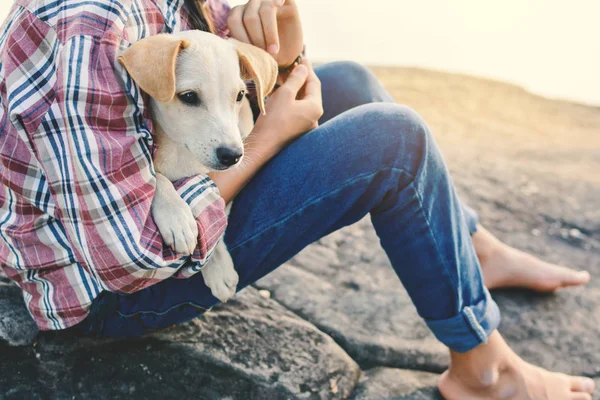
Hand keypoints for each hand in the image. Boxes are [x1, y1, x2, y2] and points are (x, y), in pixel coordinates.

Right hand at [208, 58, 321, 203]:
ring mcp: (307, 127)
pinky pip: (297, 112)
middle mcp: (315, 118)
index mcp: (315, 108)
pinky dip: (291, 101)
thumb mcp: (285, 95)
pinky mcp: (297, 132)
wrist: (264, 146)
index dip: (307, 69)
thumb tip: (304, 67)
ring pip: (303, 102)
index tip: (302, 57)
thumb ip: (296, 79)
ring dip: (295, 90)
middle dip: (300, 79)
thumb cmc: (274, 120)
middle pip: (309, 93)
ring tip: (284, 78)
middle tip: (291, 66)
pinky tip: (282, 95)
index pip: (314, 83)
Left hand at [227, 0, 303, 66]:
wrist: (289, 51)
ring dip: (269, 33)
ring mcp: (268, 1)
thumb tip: (235, 53)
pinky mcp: (285, 0)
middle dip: (257, 39)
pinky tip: (278, 4)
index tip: (251, 54)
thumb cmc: (269, 54)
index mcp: (239, 16)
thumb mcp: (255, 55)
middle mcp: (251, 5)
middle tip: (266, 55)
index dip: (241, 38)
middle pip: (249, 17)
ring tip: (273, 50)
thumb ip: (245, 50)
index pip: (234, 21)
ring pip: (264, 11)